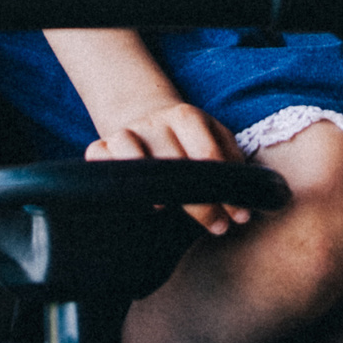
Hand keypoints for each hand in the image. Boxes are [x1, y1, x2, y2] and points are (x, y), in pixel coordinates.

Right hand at [86, 100, 251, 233]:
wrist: (153, 120)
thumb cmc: (194, 141)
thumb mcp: (218, 141)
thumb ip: (235, 167)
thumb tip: (246, 209)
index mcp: (187, 116)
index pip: (207, 154)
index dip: (225, 191)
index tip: (238, 218)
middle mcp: (155, 121)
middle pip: (172, 160)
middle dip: (197, 200)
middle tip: (216, 227)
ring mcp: (127, 132)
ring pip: (128, 148)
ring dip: (145, 181)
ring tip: (161, 208)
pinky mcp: (103, 145)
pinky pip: (95, 154)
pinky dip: (104, 170)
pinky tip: (124, 197)